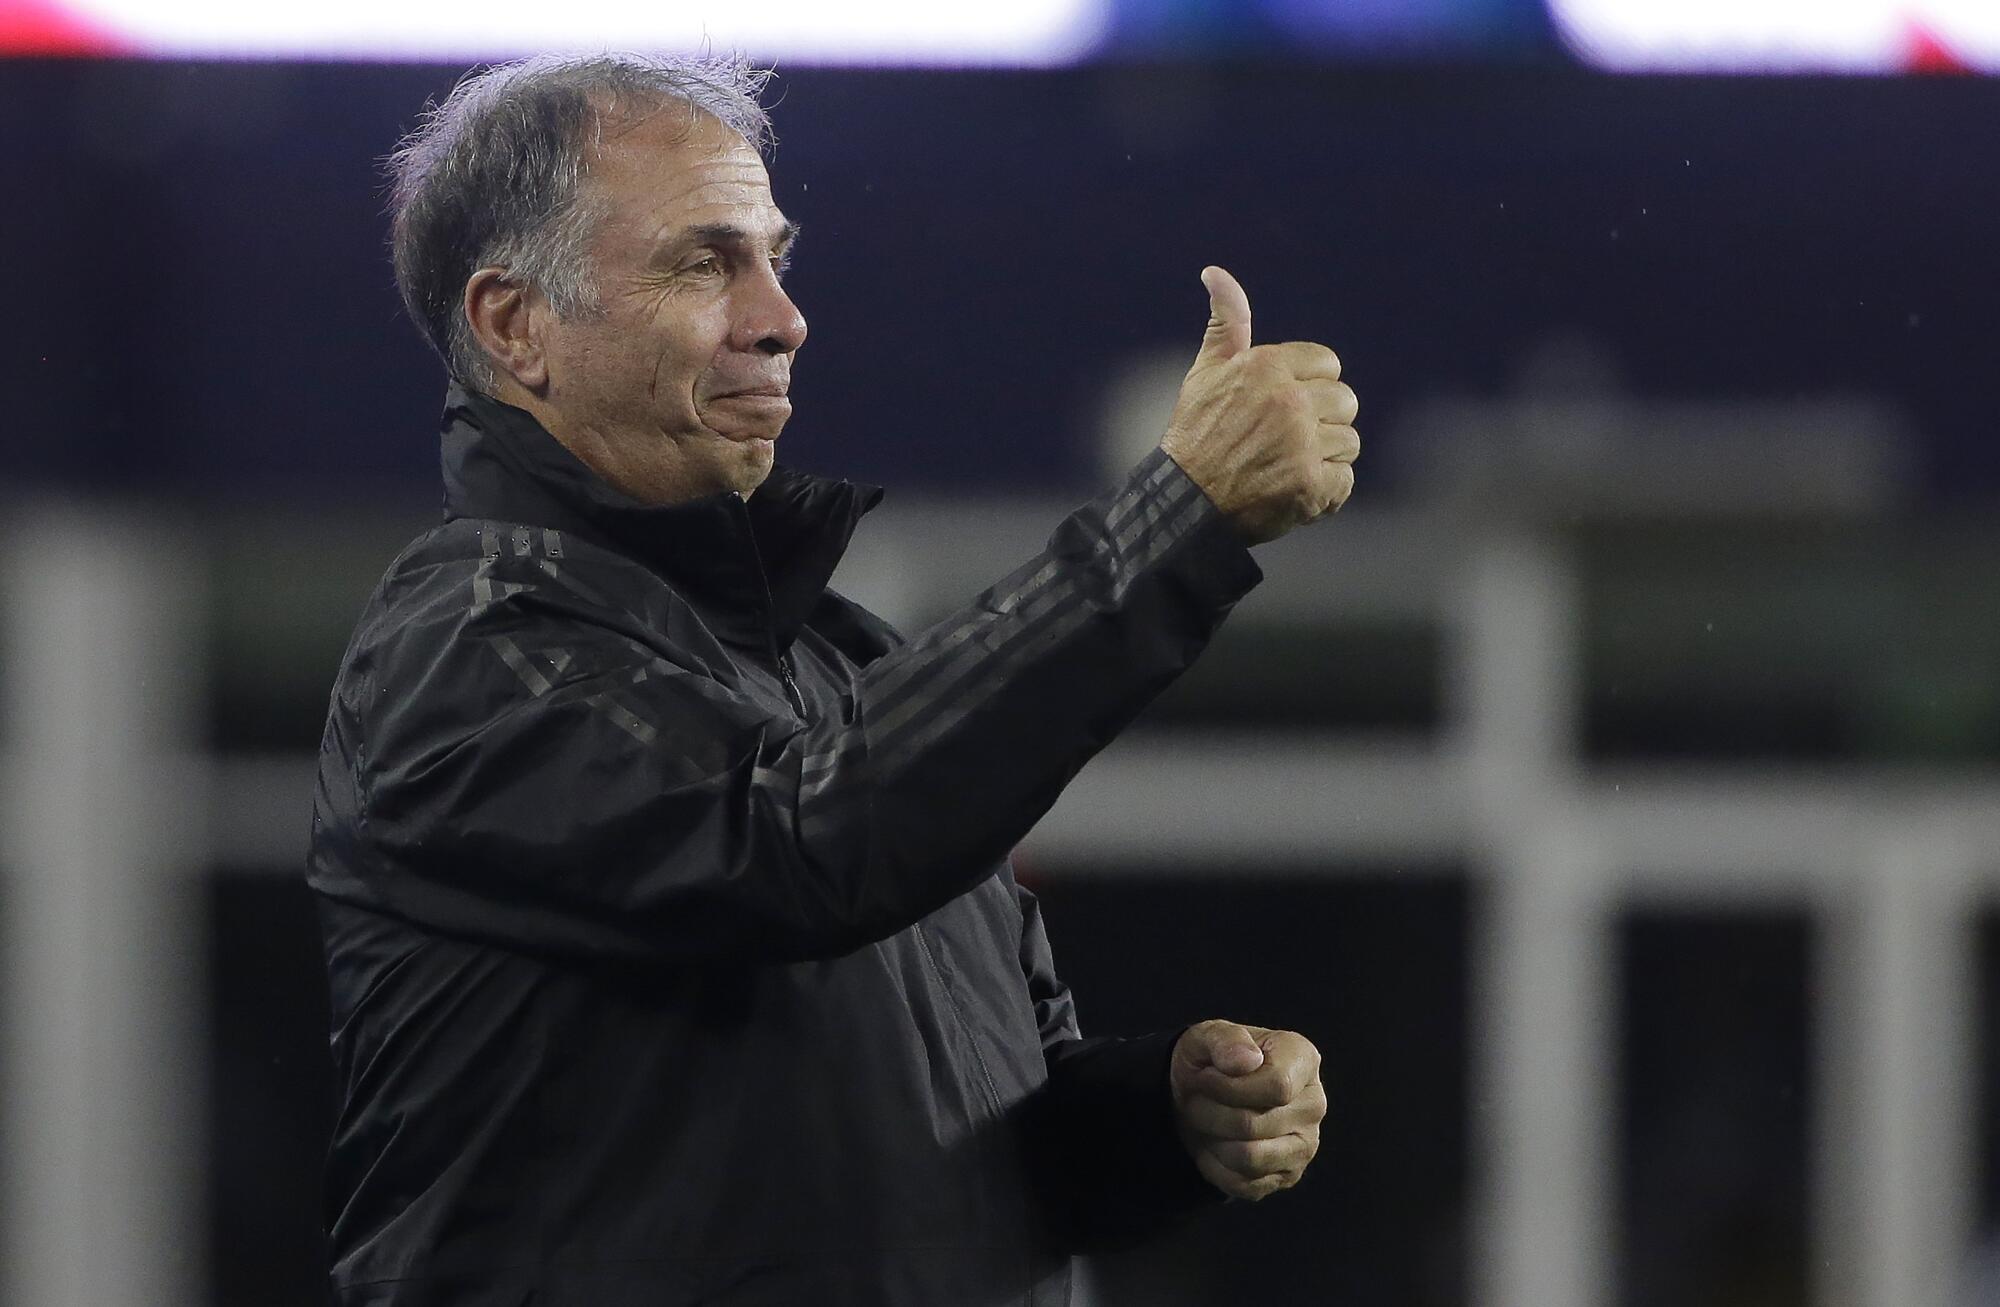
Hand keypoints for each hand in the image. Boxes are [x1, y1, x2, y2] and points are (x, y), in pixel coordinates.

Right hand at [1158, 266, 1359, 543]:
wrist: (1183, 503)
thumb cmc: (1195, 436)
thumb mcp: (1206, 373)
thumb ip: (1226, 323)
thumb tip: (1215, 272)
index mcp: (1268, 367)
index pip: (1328, 365)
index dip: (1310, 387)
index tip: (1285, 408)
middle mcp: (1289, 401)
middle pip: (1345, 402)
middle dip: (1323, 422)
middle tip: (1286, 442)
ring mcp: (1302, 445)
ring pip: (1348, 443)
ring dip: (1324, 459)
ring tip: (1286, 467)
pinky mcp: (1309, 485)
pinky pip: (1344, 482)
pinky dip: (1325, 493)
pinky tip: (1293, 491)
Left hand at [1170, 1019, 1325, 1200]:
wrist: (1201, 1095)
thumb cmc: (1210, 1061)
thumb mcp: (1206, 1037)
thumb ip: (1226, 1040)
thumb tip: (1247, 1061)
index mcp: (1303, 1060)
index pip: (1277, 1086)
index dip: (1229, 1086)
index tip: (1205, 1076)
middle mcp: (1313, 1104)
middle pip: (1254, 1124)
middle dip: (1209, 1112)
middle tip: (1194, 1099)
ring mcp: (1305, 1144)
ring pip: (1249, 1158)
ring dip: (1210, 1139)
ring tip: (1204, 1119)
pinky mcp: (1288, 1175)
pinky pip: (1243, 1183)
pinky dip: (1214, 1165)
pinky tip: (1212, 1143)